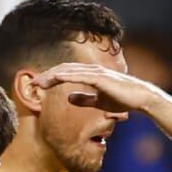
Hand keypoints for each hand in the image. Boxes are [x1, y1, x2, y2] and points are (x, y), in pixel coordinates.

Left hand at [34, 62, 158, 114]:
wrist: (139, 98)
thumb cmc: (122, 99)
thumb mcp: (98, 101)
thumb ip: (84, 99)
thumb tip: (69, 98)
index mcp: (90, 75)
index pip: (66, 74)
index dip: (51, 78)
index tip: (38, 85)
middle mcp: (91, 70)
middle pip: (64, 70)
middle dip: (47, 76)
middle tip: (32, 83)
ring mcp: (96, 73)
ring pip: (69, 71)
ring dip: (52, 76)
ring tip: (38, 82)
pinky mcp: (100, 78)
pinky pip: (80, 76)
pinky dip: (66, 76)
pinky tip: (56, 78)